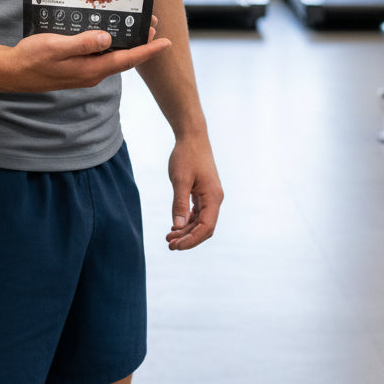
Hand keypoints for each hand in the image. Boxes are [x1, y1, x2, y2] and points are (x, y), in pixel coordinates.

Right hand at [0, 23, 171, 92]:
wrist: (13, 73)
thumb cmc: (31, 59)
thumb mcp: (56, 47)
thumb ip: (82, 43)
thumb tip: (108, 39)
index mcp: (91, 69)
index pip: (127, 59)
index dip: (148, 50)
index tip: (166, 42)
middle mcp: (92, 73)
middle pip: (124, 58)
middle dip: (141, 42)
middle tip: (153, 22)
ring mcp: (85, 72)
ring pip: (113, 57)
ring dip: (126, 43)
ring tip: (135, 25)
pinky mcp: (77, 69)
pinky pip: (100, 57)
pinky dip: (109, 45)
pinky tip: (106, 33)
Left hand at [165, 135, 222, 250]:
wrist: (192, 137)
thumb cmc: (186, 155)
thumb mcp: (180, 179)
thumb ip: (179, 203)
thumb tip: (178, 226)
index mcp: (213, 198)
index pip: (206, 228)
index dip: (191, 240)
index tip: (176, 246)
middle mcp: (214, 199)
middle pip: (203, 227)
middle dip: (187, 238)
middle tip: (169, 244)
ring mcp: (210, 196)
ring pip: (200, 221)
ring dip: (186, 230)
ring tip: (169, 237)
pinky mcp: (203, 192)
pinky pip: (197, 212)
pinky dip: (187, 220)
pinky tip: (175, 226)